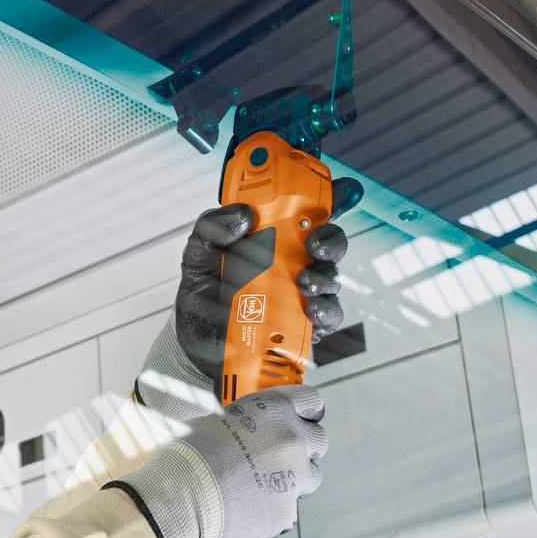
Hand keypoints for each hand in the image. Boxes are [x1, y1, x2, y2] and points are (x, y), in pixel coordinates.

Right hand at [106, 383, 330, 537]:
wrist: (179, 497)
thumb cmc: (189, 456)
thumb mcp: (218, 422)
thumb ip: (249, 423)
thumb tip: (254, 430)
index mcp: (274, 410)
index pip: (311, 402)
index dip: (307, 412)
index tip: (302, 419)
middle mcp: (291, 440)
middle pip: (318, 441)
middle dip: (302, 449)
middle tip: (278, 456)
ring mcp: (293, 477)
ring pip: (309, 477)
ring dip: (292, 479)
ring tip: (259, 485)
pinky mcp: (287, 511)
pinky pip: (288, 508)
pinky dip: (273, 508)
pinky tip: (248, 507)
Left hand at [175, 177, 362, 379]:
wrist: (197, 351)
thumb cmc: (202, 302)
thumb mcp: (196, 259)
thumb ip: (210, 229)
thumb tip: (243, 215)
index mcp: (268, 239)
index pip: (303, 210)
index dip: (327, 194)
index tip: (340, 186)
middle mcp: (290, 263)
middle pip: (328, 240)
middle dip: (331, 237)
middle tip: (315, 242)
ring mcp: (299, 294)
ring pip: (331, 276)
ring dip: (325, 275)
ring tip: (305, 282)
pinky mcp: (304, 325)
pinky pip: (328, 314)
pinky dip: (326, 310)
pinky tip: (312, 310)